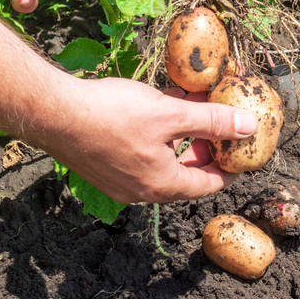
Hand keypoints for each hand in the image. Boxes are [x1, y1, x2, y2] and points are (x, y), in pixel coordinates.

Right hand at [42, 78, 259, 203]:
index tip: (241, 152)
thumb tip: (248, 127)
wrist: (52, 112)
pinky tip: (158, 107)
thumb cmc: (111, 114)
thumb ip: (212, 121)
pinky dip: (156, 137)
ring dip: (180, 138)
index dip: (229, 167)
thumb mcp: (171, 114)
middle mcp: (141, 191)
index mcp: (162, 186)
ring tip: (190, 108)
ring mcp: (119, 182)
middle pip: (185, 175)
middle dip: (204, 150)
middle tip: (218, 128)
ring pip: (162, 163)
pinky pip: (140, 156)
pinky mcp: (102, 167)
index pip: (209, 185)